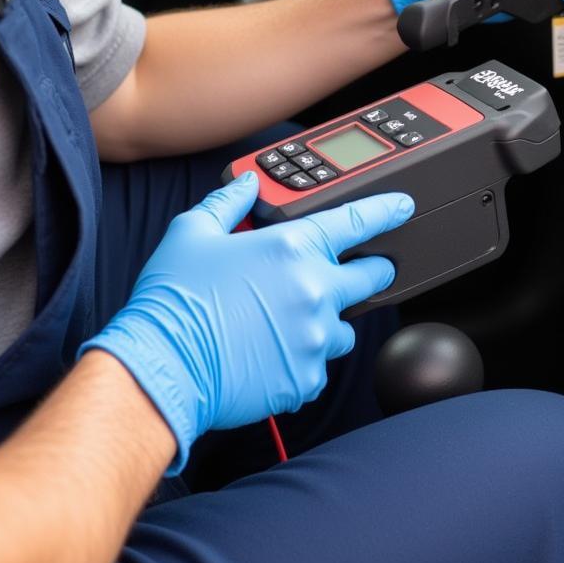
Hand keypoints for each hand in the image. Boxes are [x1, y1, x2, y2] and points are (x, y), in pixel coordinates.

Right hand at [80, 174, 411, 473]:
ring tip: (291, 322)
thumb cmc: (174, 300)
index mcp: (294, 247)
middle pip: (372, 277)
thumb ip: (229, 202)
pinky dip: (305, 359)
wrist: (160, 369)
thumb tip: (247, 185)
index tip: (403, 208)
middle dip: (370, 271)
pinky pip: (320, 366)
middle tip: (354, 273)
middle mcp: (314, 290)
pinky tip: (272, 353)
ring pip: (346, 327)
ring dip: (330, 320)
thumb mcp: (193, 233)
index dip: (388, 210)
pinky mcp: (306, 377)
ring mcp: (314, 337)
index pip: (359, 221)